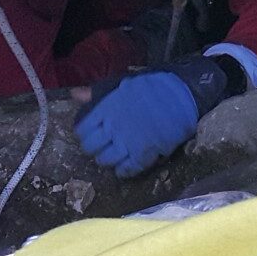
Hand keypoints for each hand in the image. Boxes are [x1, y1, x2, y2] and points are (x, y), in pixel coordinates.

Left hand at [74, 56, 234, 177]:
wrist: (181, 95)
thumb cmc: (150, 87)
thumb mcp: (121, 84)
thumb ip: (97, 92)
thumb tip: (75, 95)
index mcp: (106, 109)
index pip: (82, 129)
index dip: (84, 133)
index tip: (90, 132)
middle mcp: (113, 127)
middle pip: (91, 147)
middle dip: (94, 148)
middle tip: (101, 146)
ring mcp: (128, 142)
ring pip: (106, 160)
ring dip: (107, 160)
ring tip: (113, 156)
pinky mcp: (143, 154)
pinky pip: (127, 169)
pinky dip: (123, 171)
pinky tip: (124, 167)